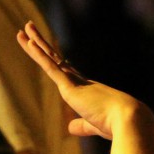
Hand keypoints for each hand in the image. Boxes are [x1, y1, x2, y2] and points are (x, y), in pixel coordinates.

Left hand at [17, 21, 146, 139]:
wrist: (128, 120)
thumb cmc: (115, 124)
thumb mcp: (94, 125)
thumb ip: (82, 125)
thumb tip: (70, 127)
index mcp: (84, 88)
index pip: (63, 69)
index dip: (51, 57)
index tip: (43, 46)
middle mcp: (79, 80)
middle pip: (54, 57)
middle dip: (40, 43)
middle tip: (29, 26)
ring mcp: (74, 82)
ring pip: (50, 58)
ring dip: (36, 42)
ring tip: (26, 26)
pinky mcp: (70, 88)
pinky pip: (51, 68)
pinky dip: (40, 56)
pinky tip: (30, 43)